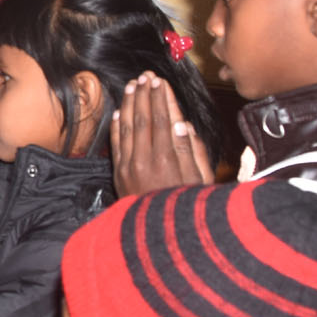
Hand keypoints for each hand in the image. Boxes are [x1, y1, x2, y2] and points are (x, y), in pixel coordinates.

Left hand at [111, 72, 214, 196]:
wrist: (160, 240)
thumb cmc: (187, 208)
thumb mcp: (201, 182)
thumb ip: (193, 152)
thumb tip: (183, 124)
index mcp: (169, 160)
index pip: (164, 120)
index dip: (162, 98)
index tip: (160, 82)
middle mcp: (146, 161)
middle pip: (144, 119)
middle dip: (145, 95)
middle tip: (145, 76)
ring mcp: (129, 168)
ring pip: (127, 128)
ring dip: (130, 104)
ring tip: (132, 86)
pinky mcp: (118, 175)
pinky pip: (116, 145)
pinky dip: (117, 126)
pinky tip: (120, 112)